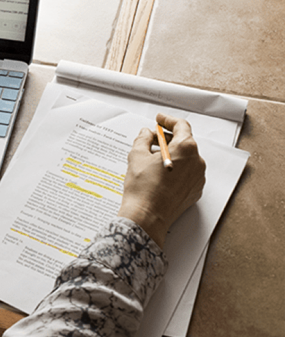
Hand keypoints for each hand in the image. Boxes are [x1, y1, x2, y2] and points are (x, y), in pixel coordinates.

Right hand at [118, 113, 205, 248]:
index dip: (168, 120)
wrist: (147, 216)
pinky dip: (176, 169)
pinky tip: (160, 174)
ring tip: (152, 160)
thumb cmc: (142, 186)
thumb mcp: (137, 155)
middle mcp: (197, 162)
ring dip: (172, 155)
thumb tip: (146, 133)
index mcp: (185, 148)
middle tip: (151, 140)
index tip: (159, 120)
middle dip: (168, 139)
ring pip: (186, 159)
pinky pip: (187, 173)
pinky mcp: (195, 191)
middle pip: (184, 142)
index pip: (181, 126)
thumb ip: (143, 138)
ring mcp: (198, 178)